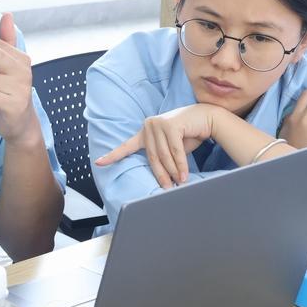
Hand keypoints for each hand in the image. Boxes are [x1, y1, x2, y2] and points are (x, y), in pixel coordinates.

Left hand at [94, 104, 220, 188]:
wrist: (207, 117)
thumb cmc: (189, 134)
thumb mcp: (171, 147)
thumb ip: (163, 157)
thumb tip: (164, 178)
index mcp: (145, 131)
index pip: (127, 146)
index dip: (113, 155)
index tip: (98, 163)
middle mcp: (149, 125)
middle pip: (152, 157)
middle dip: (162, 174)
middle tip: (168, 188)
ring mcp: (159, 123)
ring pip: (164, 156)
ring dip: (173, 171)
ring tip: (180, 183)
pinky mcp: (171, 125)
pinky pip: (175, 151)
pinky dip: (181, 165)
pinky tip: (184, 176)